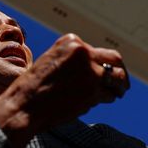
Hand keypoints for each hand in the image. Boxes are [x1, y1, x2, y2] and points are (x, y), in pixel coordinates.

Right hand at [0, 33, 128, 147]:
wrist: (24, 105)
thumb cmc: (34, 87)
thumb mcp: (53, 60)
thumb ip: (74, 60)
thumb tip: (98, 66)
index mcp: (71, 41)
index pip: (97, 50)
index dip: (103, 63)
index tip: (105, 71)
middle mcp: (82, 52)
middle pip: (115, 59)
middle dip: (120, 71)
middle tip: (123, 82)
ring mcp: (90, 71)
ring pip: (117, 77)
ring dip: (120, 86)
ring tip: (119, 92)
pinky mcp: (93, 90)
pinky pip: (110, 94)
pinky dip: (109, 98)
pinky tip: (102, 101)